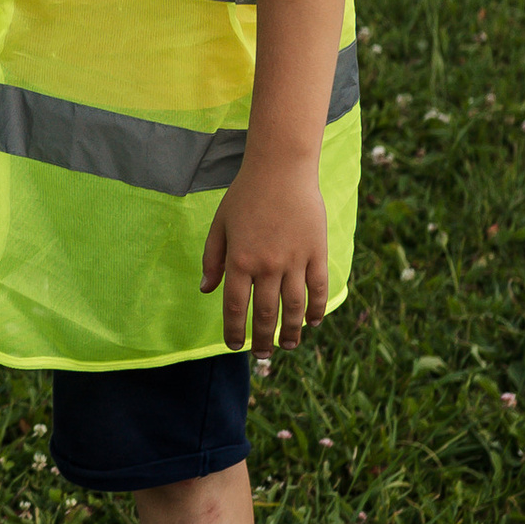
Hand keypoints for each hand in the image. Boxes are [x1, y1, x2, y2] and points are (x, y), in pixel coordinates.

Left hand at [201, 156, 330, 356]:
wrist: (280, 169)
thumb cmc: (245, 195)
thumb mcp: (220, 225)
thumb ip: (212, 259)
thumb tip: (205, 290)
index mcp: (239, 260)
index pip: (235, 307)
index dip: (234, 331)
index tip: (234, 346)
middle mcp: (266, 265)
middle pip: (265, 314)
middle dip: (263, 339)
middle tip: (264, 354)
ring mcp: (294, 260)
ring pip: (294, 307)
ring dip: (291, 332)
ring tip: (288, 346)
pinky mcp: (316, 252)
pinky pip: (319, 288)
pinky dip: (317, 308)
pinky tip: (312, 322)